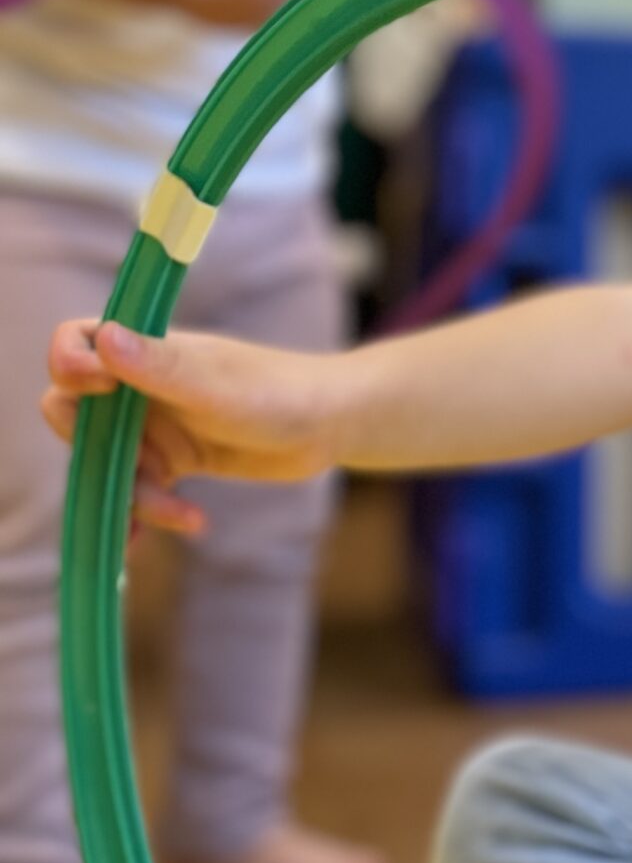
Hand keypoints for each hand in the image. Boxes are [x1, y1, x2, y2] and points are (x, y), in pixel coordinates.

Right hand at [42, 319, 346, 533]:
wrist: (330, 427)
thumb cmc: (279, 393)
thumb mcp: (215, 387)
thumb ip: (160, 368)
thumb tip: (104, 338)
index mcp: (147, 348)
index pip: (76, 341)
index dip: (70, 365)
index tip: (100, 390)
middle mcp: (141, 384)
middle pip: (74, 413)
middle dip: (93, 451)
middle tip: (137, 472)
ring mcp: (153, 423)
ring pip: (105, 462)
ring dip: (132, 495)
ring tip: (183, 517)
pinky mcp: (171, 460)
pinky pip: (136, 488)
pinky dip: (147, 513)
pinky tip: (182, 525)